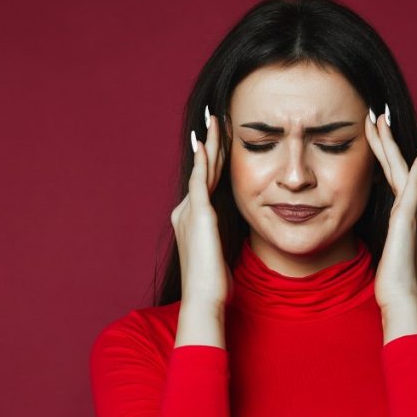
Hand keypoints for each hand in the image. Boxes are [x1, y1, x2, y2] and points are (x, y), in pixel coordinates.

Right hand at [171, 105, 232, 308]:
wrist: (203, 298)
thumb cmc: (214, 285)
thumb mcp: (221, 256)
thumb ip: (223, 240)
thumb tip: (231, 239)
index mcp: (192, 220)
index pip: (207, 183)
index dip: (215, 161)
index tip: (220, 141)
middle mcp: (186, 211)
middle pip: (205, 170)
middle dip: (210, 143)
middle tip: (214, 118)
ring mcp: (190, 211)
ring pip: (203, 169)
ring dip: (210, 143)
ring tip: (214, 119)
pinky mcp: (198, 214)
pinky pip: (200, 180)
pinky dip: (203, 160)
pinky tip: (204, 142)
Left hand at [364, 103, 416, 310]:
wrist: (401, 297)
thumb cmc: (394, 280)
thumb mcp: (395, 250)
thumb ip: (403, 232)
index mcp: (406, 214)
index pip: (395, 175)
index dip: (386, 153)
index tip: (378, 133)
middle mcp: (413, 209)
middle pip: (398, 165)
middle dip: (387, 138)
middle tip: (378, 113)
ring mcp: (413, 212)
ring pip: (402, 168)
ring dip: (391, 143)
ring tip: (379, 119)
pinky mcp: (409, 219)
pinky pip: (415, 186)